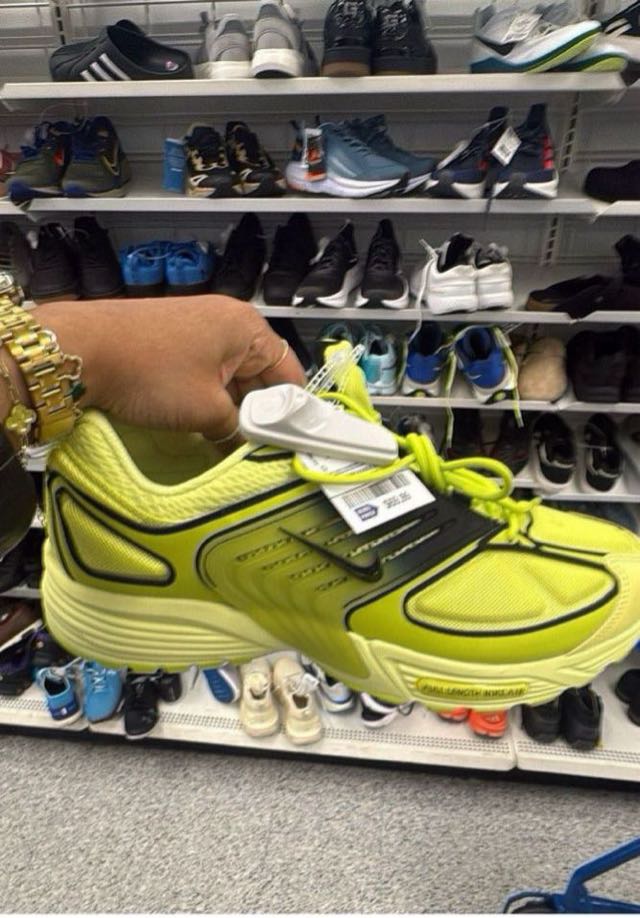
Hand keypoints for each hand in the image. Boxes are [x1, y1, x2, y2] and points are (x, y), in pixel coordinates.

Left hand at [36, 295, 305, 445]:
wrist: (80, 350)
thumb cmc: (150, 373)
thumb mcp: (205, 410)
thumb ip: (237, 429)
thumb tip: (248, 446)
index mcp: (246, 327)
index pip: (289, 370)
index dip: (293, 408)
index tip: (291, 441)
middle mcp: (227, 320)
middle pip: (260, 373)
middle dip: (259, 410)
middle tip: (260, 447)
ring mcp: (197, 326)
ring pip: (231, 375)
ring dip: (232, 407)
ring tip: (231, 442)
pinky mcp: (173, 338)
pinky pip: (205, 371)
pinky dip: (209, 397)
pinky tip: (204, 424)